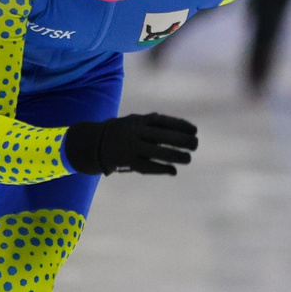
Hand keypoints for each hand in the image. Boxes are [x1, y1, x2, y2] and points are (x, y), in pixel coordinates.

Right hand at [62, 113, 197, 175]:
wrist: (94, 143)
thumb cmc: (122, 132)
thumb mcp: (135, 122)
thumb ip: (155, 124)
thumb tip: (183, 128)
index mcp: (138, 120)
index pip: (164, 121)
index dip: (181, 125)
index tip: (195, 130)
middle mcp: (135, 132)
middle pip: (163, 136)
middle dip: (182, 140)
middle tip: (196, 145)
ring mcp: (130, 147)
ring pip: (157, 152)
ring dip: (175, 156)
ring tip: (188, 158)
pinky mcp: (126, 162)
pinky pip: (147, 166)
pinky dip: (161, 168)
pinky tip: (173, 171)